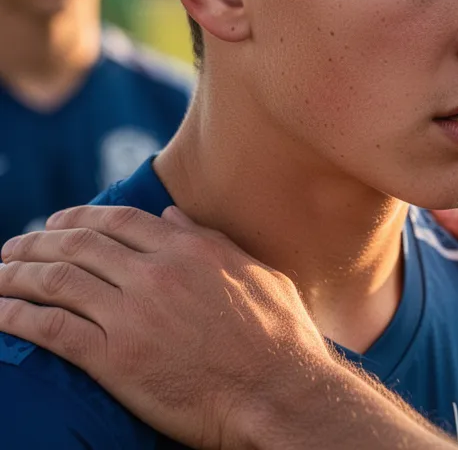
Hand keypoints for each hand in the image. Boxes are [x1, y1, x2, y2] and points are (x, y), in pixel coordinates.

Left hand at [0, 205, 339, 448]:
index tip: (55, 223)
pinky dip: (16, 316)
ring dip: (17, 274)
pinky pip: (51, 328)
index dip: (79, 217)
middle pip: (78, 245)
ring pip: (56, 281)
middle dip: (36, 241)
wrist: (277, 392)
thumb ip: (212, 241)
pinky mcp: (115, 358)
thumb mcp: (258, 273)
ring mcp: (132, 314)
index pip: (119, 221)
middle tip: (12, 247)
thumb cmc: (280, 337)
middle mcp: (155, 273)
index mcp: (190, 250)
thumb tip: (172, 217)